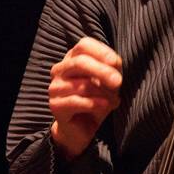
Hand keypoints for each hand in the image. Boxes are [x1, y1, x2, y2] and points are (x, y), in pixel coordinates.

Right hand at [49, 36, 121, 160]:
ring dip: (103, 93)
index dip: (101, 52)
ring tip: (114, 100)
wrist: (83, 128)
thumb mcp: (108, 83)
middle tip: (118, 82)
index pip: (83, 45)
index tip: (116, 62)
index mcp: (72, 59)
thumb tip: (114, 62)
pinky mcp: (55, 105)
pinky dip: (95, 103)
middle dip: (102, 71)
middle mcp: (60, 70)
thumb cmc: (96, 101)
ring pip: (81, 85)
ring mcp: (55, 88)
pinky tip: (106, 106)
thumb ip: (111, 69)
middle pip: (79, 62)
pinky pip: (76, 101)